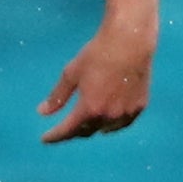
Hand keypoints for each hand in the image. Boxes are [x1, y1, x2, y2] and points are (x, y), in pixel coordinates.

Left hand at [40, 15, 154, 142]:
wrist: (130, 42)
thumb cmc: (98, 54)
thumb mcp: (72, 73)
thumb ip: (58, 96)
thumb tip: (42, 112)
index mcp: (89, 108)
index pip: (68, 130)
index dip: (55, 136)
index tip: (45, 139)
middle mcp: (108, 116)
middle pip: (87, 131)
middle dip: (74, 131)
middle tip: (67, 127)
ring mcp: (126, 113)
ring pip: (106, 129)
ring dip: (94, 127)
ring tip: (89, 122)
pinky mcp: (140, 106)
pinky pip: (123, 123)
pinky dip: (113, 123)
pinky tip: (110, 118)